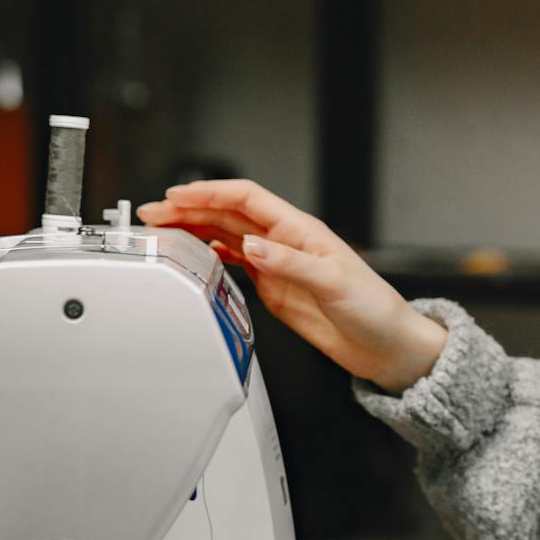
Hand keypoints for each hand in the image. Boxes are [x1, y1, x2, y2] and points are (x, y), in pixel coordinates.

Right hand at [136, 179, 448, 393]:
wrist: (385, 346)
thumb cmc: (374, 309)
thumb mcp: (333, 283)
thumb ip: (290, 263)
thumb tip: (251, 244)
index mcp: (301, 231)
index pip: (247, 199)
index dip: (210, 193)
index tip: (177, 196)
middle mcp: (287, 243)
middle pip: (229, 215)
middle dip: (190, 210)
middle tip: (154, 214)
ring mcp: (278, 264)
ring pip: (227, 236)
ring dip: (195, 230)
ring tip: (163, 231)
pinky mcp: (275, 287)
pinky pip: (236, 263)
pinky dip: (212, 255)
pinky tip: (195, 253)